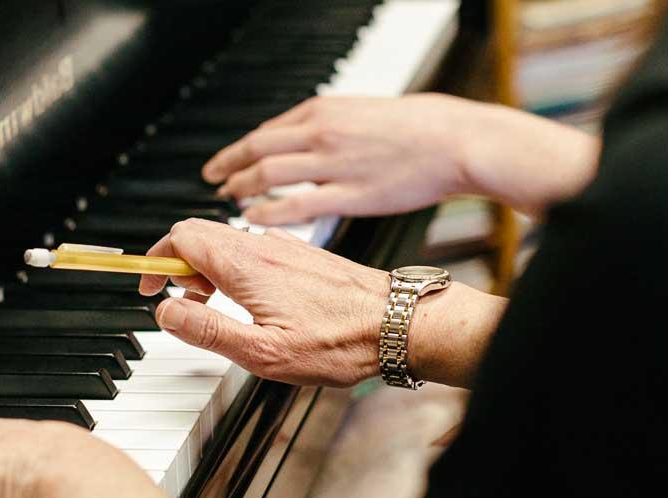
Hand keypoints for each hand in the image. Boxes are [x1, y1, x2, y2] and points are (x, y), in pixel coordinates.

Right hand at [140, 219, 509, 387]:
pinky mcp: (301, 254)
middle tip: (185, 306)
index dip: (155, 262)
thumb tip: (166, 314)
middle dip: (179, 267)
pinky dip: (236, 270)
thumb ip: (207, 331)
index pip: (180, 237)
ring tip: (219, 309)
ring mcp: (283, 246)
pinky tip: (253, 303)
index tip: (150, 289)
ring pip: (226, 242)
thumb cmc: (340, 341)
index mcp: (245, 263)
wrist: (397, 324)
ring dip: (208, 271)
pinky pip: (252, 250)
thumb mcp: (263, 351)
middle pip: (199, 234)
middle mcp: (263, 244)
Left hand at [202, 93, 600, 224]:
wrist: (455, 140)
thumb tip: (306, 138)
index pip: (267, 130)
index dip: (241, 148)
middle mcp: (321, 132)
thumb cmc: (418, 129)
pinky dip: (268, 210)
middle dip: (229, 165)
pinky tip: (253, 217)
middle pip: (257, 149)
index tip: (227, 160)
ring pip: (268, 173)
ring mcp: (333, 163)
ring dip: (242, 187)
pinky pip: (296, 204)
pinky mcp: (349, 194)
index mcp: (324, 110)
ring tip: (230, 199)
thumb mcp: (364, 113)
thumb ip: (331, 126)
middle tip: (213, 179)